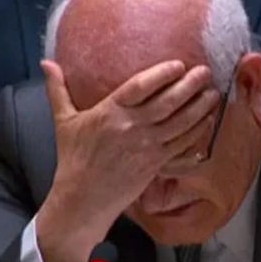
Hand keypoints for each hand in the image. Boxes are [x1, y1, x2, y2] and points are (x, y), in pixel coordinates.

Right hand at [35, 59, 218, 261]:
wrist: (83, 198)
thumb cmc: (73, 159)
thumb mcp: (64, 121)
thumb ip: (58, 89)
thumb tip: (47, 63)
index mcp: (109, 113)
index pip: (141, 86)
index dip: (162, 74)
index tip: (178, 64)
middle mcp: (132, 128)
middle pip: (168, 102)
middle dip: (190, 85)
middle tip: (205, 72)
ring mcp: (147, 147)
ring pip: (181, 123)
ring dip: (200, 107)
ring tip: (214, 93)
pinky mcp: (156, 164)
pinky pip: (182, 145)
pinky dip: (198, 132)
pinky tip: (208, 121)